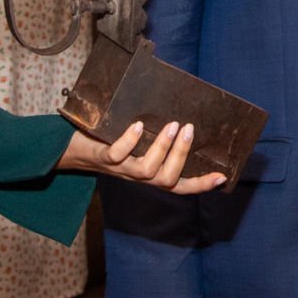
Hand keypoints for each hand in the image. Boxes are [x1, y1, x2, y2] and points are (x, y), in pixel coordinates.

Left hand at [58, 121, 226, 193]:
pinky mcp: (103, 159)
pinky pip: (117, 155)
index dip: (202, 184)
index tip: (222, 176)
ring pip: (147, 170)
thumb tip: (183, 112)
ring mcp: (122, 170)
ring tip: (171, 125)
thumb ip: (159, 136)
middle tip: (188, 128)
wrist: (75, 150)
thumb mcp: (140, 143)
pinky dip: (129, 142)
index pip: (182, 186)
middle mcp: (140, 176)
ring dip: (162, 148)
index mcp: (152, 174)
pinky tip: (138, 126)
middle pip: (167, 179)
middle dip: (181, 155)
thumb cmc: (114, 143)